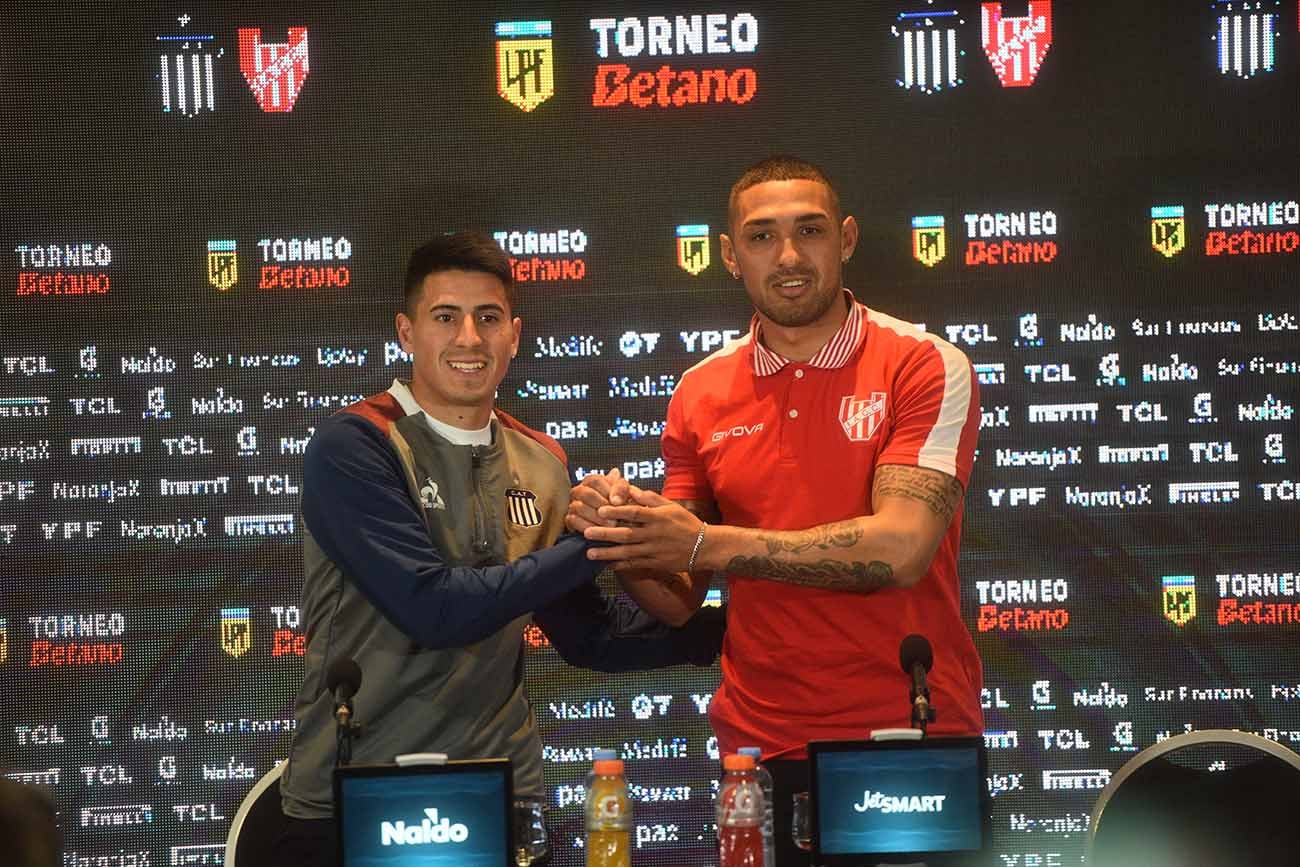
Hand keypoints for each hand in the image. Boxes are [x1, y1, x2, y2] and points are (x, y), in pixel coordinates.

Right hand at [565, 468, 633, 532]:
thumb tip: (615, 492)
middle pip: (585, 493)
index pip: (595, 481)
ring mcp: (572, 504)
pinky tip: (600, 531)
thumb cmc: (621, 505)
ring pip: (578, 507)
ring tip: (610, 525)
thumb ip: (621, 488)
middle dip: (601, 505)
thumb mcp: (625, 493)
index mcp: (592, 481)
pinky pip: (573, 520)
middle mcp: (579, 490)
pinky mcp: (570, 519)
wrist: (617, 522)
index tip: (617, 503)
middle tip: (615, 515)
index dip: (607, 491)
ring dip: (596, 517)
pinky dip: (587, 526)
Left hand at [582, 487, 705, 572]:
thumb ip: (650, 499)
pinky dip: (620, 565)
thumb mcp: (671, 506)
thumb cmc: (686, 523)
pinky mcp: (656, 563)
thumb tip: (631, 490)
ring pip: (627, 552)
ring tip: (589, 553)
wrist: (704, 547)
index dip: (617, 511)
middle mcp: (655, 534)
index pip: (634, 513)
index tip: (600, 509)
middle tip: (586, 532)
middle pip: (627, 534)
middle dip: (605, 534)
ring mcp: (654, 551)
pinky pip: (635, 565)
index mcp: (658, 517)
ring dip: (607, 553)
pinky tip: (606, 565)